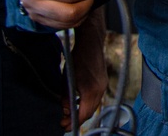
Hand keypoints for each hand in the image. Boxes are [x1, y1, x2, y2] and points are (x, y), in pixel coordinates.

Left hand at [62, 9, 107, 130]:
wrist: (91, 43)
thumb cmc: (78, 58)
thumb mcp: (67, 79)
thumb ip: (66, 97)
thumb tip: (66, 109)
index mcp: (91, 91)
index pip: (84, 114)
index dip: (73, 122)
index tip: (64, 125)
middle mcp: (100, 90)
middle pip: (90, 112)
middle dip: (78, 118)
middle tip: (66, 122)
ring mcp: (103, 85)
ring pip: (94, 105)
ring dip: (83, 110)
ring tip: (70, 112)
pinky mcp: (103, 81)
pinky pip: (96, 97)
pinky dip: (88, 103)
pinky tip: (79, 102)